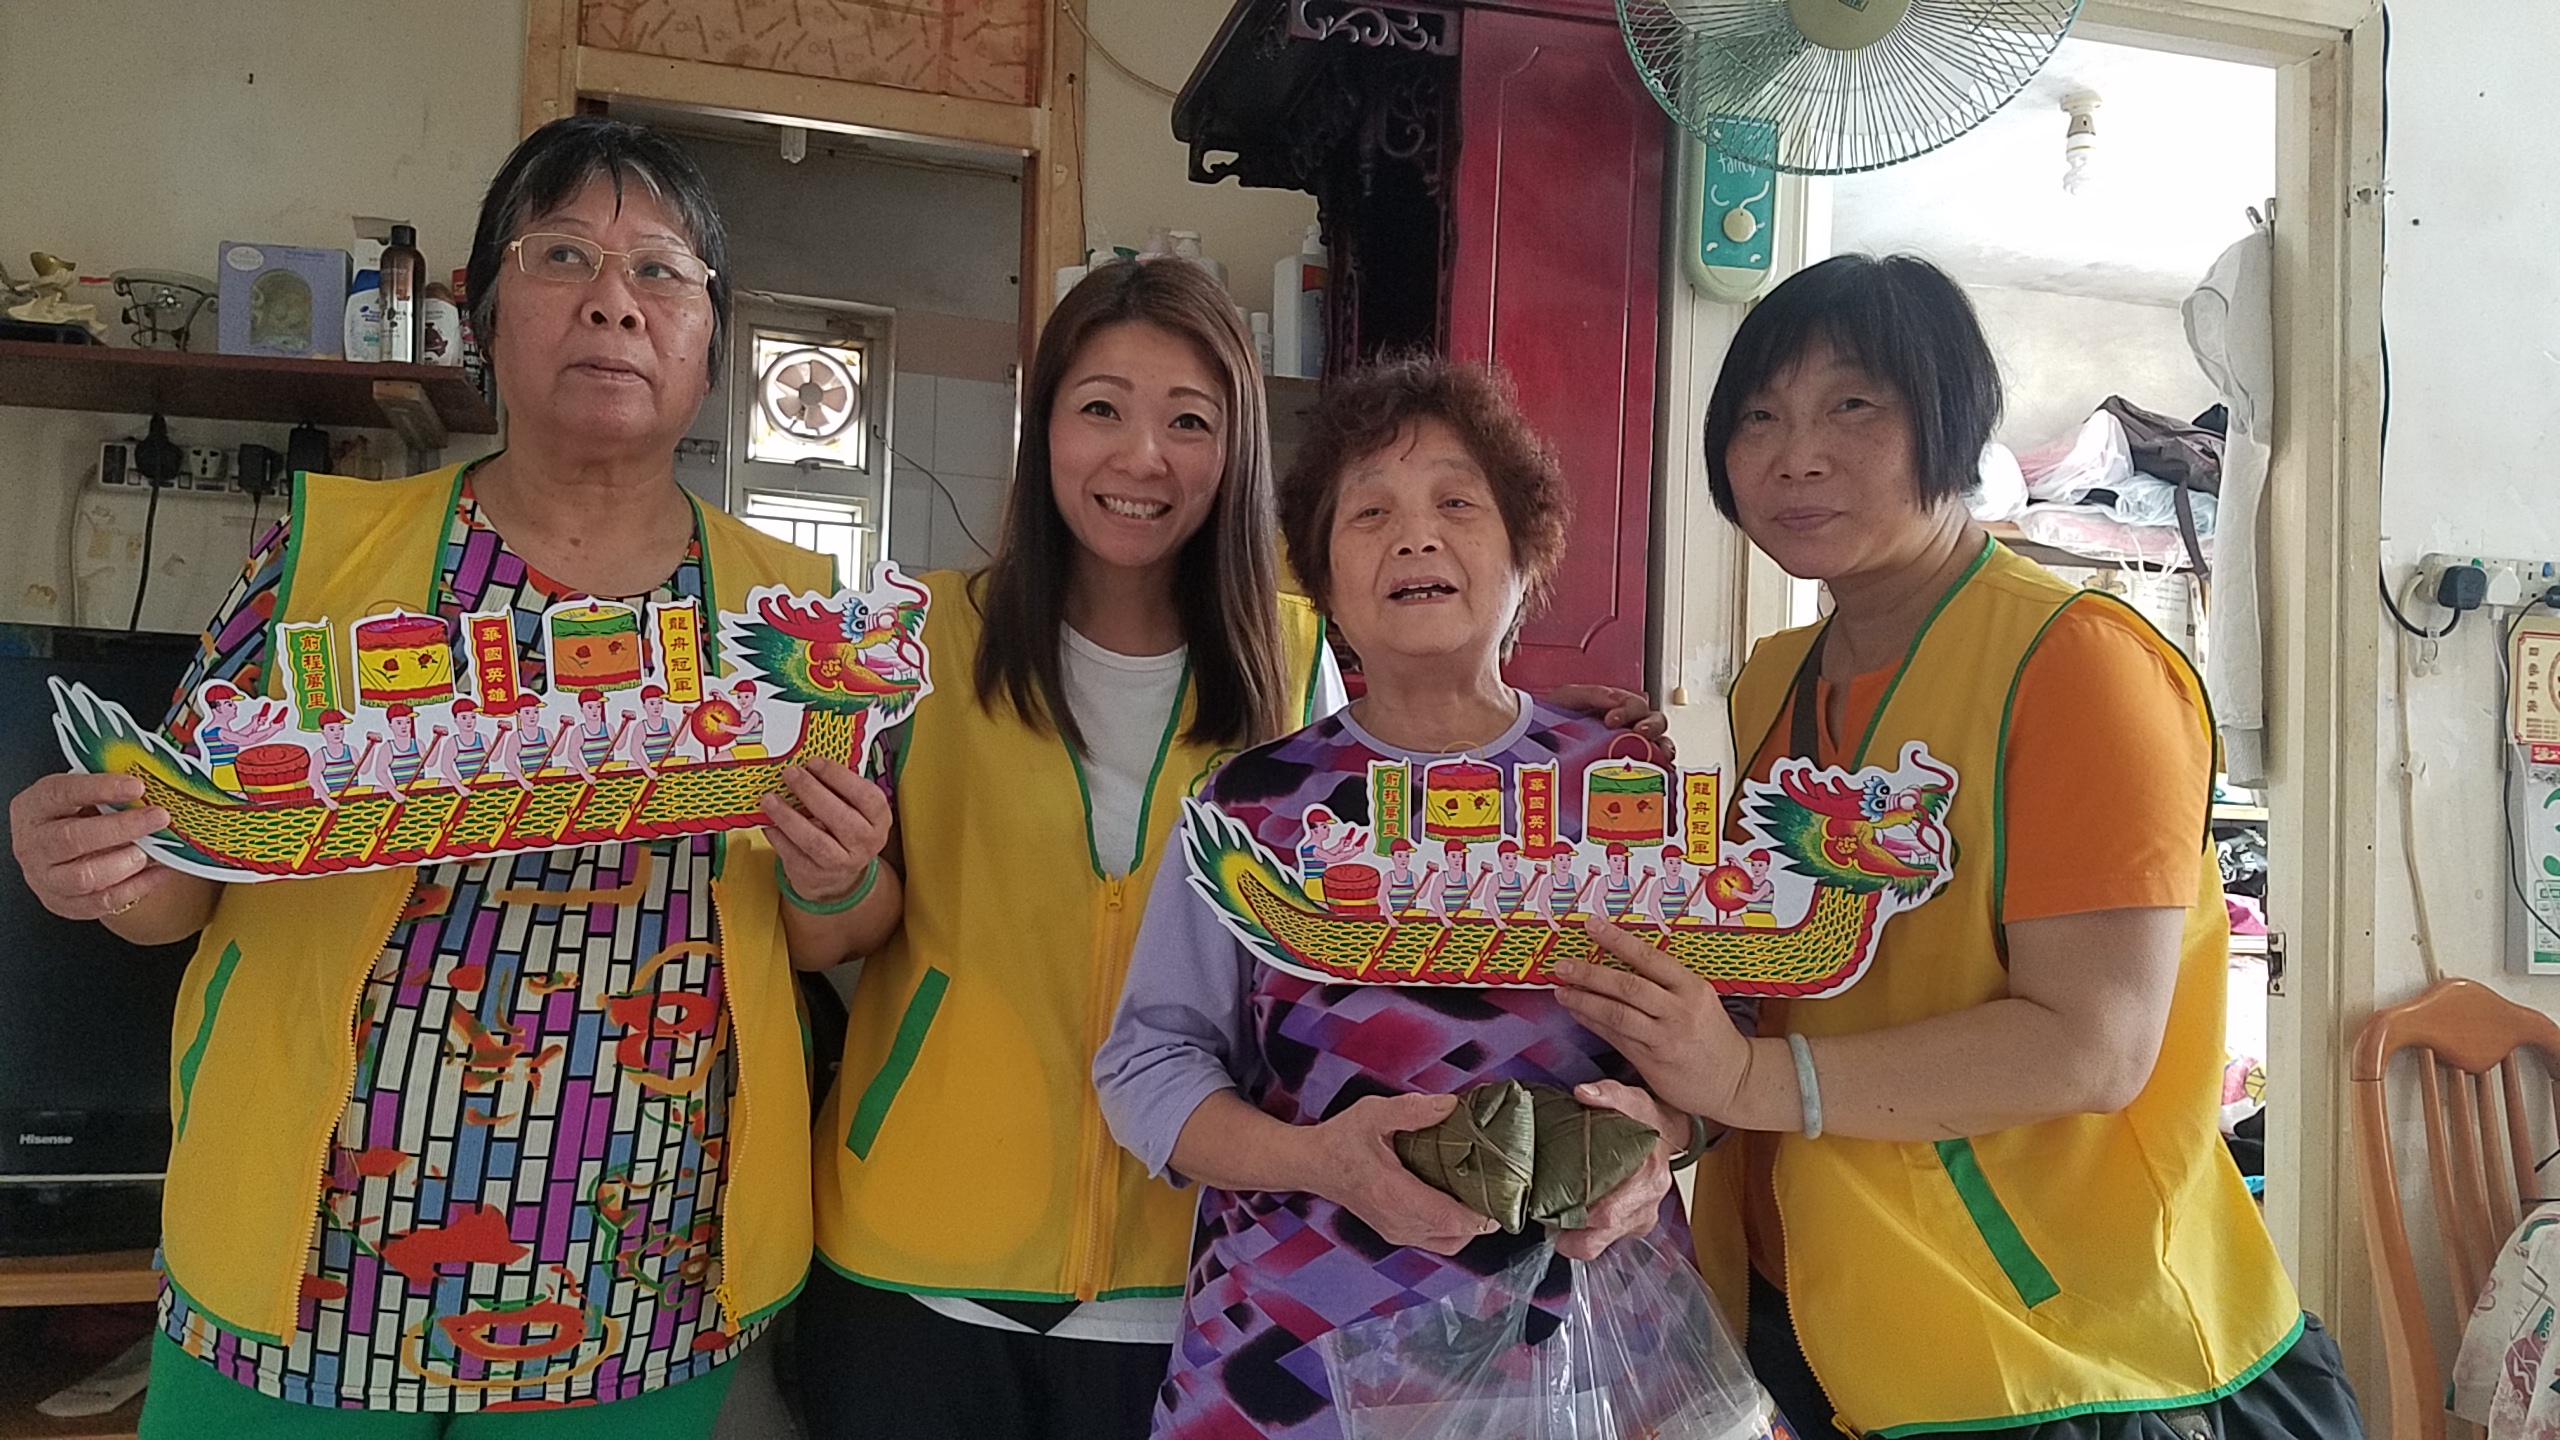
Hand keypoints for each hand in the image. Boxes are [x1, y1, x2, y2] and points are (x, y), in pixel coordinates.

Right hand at [10, 773, 177, 919]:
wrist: (58, 854)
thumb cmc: (74, 817)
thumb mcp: (83, 795)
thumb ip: (108, 792)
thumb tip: (153, 788)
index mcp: (34, 807)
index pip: (61, 793)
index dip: (100, 789)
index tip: (137, 786)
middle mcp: (33, 844)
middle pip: (72, 838)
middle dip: (122, 828)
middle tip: (158, 818)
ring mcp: (44, 878)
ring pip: (84, 876)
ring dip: (125, 863)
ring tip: (152, 850)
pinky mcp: (63, 904)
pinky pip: (102, 901)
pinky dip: (137, 886)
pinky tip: (159, 870)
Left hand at [763, 758, 891, 902]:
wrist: (836, 874)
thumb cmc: (843, 830)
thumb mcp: (852, 808)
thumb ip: (838, 787)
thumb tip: (808, 764)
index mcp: (878, 819)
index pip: (866, 796)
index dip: (839, 777)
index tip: (815, 762)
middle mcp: (865, 842)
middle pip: (839, 817)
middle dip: (811, 791)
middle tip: (791, 774)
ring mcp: (841, 862)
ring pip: (814, 840)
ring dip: (789, 816)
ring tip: (770, 799)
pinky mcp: (814, 874)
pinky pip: (792, 853)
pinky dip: (778, 836)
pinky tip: (769, 822)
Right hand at [1305, 1093, 1499, 1254]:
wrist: (1313, 1165)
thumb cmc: (1342, 1139)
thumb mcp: (1372, 1113)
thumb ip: (1411, 1110)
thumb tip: (1451, 1105)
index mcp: (1392, 1194)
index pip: (1447, 1218)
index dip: (1480, 1214)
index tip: (1504, 1193)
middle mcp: (1397, 1222)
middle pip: (1456, 1236)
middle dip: (1483, 1216)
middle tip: (1502, 1186)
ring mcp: (1396, 1233)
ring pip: (1450, 1242)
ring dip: (1470, 1224)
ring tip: (1484, 1191)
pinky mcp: (1396, 1234)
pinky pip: (1437, 1240)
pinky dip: (1455, 1226)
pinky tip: (1461, 1198)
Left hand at [1542, 684, 1673, 761]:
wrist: (1535, 740)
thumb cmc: (1553, 718)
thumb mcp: (1568, 698)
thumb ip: (1593, 693)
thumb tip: (1615, 700)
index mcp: (1617, 708)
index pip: (1636, 705)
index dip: (1629, 710)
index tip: (1611, 719)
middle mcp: (1627, 727)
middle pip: (1654, 722)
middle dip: (1651, 726)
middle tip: (1638, 733)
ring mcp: (1629, 747)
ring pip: (1660, 744)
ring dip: (1663, 748)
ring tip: (1659, 755)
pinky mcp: (1627, 769)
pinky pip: (1653, 769)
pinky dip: (1661, 771)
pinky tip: (1659, 775)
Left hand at [1551, 917, 1750, 1121]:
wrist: (1735, 1079)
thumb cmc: (1711, 1034)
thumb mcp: (1699, 999)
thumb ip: (1667, 983)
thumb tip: (1624, 958)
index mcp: (1693, 988)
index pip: (1650, 958)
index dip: (1618, 940)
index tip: (1591, 925)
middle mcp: (1680, 1011)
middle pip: (1628, 987)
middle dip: (1591, 974)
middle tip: (1563, 965)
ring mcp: (1665, 1038)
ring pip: (1617, 1014)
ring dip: (1584, 1001)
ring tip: (1562, 990)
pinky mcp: (1653, 1061)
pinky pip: (1616, 1037)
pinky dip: (1593, 1023)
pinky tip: (1577, 1012)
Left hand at [1551, 1079, 1681, 1260]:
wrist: (1668, 1134)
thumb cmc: (1647, 1121)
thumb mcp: (1631, 1100)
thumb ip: (1609, 1094)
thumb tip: (1584, 1093)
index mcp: (1648, 1178)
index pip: (1611, 1212)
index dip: (1580, 1217)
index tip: (1553, 1209)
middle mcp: (1647, 1204)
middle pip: (1605, 1234)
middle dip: (1573, 1236)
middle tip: (1547, 1223)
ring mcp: (1642, 1218)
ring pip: (1604, 1243)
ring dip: (1577, 1237)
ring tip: (1555, 1220)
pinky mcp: (1634, 1225)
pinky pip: (1607, 1241)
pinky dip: (1586, 1235)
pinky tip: (1572, 1219)